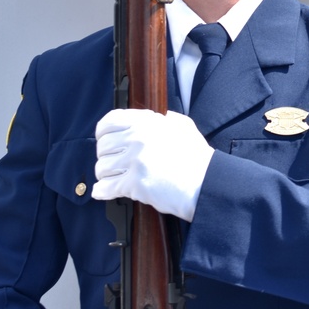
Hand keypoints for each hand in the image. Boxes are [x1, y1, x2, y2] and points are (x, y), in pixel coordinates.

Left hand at [93, 109, 213, 221]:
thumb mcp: (184, 127)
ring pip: (102, 167)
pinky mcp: (135, 183)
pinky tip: (103, 191)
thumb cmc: (196, 158)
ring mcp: (135, 160)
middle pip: (103, 146)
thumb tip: (158, 117)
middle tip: (113, 163)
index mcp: (147, 123)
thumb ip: (167, 119)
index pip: (110, 122)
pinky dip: (103, 191)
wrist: (205, 183)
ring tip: (114, 178)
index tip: (104, 140)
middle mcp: (138, 138)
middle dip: (106, 156)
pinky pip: (107, 187)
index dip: (103, 132)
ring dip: (106, 175)